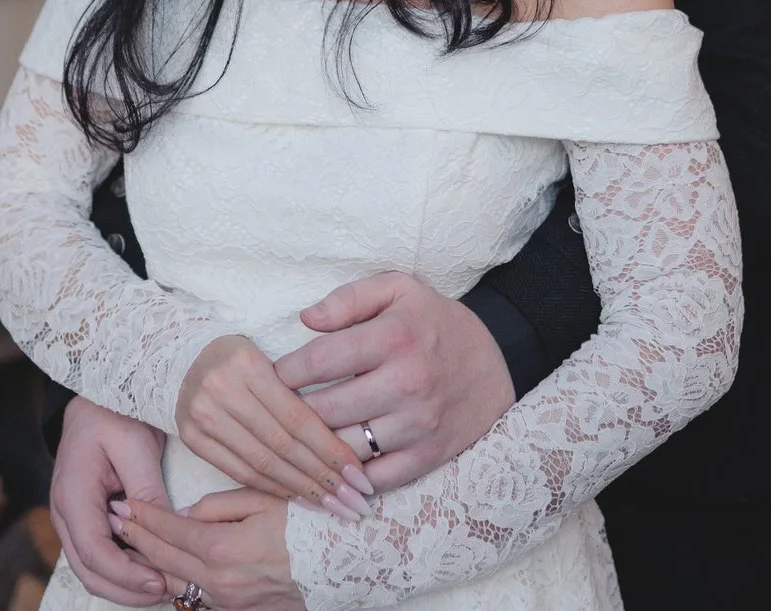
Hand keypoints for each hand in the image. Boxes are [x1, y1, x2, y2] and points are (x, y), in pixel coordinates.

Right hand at [49, 396, 171, 604]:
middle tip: (165, 592)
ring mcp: (71, 518)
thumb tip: (169, 532)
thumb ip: (147, 491)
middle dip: (126, 590)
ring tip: (163, 586)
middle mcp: (64, 512)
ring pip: (91, 569)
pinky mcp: (85, 519)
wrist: (95, 398)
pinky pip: (98, 555)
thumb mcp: (136, 446)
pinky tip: (150, 569)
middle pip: (89, 570)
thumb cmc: (114, 413)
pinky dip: (122, 569)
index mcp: (72, 494)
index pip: (93, 551)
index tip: (158, 582)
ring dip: (124, 585)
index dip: (125, 574)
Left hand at [114, 488, 302, 610]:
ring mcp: (228, 603)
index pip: (170, 531)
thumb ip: (220, 504)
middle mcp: (219, 582)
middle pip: (164, 560)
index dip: (143, 517)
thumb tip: (189, 513)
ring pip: (176, 584)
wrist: (348, 565)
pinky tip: (169, 568)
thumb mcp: (266, 500)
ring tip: (134, 545)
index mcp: (222, 549)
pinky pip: (199, 598)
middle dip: (136, 539)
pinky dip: (179, 581)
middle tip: (116, 521)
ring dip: (153, 563)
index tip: (124, 505)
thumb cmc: (311, 526)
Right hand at [178, 335, 373, 514]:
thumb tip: (345, 441)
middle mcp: (222, 389)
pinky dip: (270, 488)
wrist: (187, 360)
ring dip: (300, 489)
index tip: (359, 474)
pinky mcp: (190, 438)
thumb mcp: (272, 361)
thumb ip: (300, 393)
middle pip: (282, 444)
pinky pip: (237, 471)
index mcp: (249, 364)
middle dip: (322, 477)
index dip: (331, 449)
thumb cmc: (244, 361)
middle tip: (353, 500)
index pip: (298, 417)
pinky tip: (296, 497)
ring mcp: (202, 415)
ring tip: (332, 505)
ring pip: (261, 463)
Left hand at [274, 272, 514, 490]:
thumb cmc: (435, 324)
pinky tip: (330, 464)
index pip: (320, 361)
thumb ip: (349, 299)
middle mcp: (407, 383)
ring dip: (315, 445)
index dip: (285, 372)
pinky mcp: (427, 456)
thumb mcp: (399, 291)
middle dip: (292, 412)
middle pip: (325, 410)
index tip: (273, 376)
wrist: (497, 365)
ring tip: (298, 436)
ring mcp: (418, 425)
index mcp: (395, 337)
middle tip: (275, 411)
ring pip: (344, 448)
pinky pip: (374, 478)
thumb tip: (305, 319)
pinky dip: (347, 476)